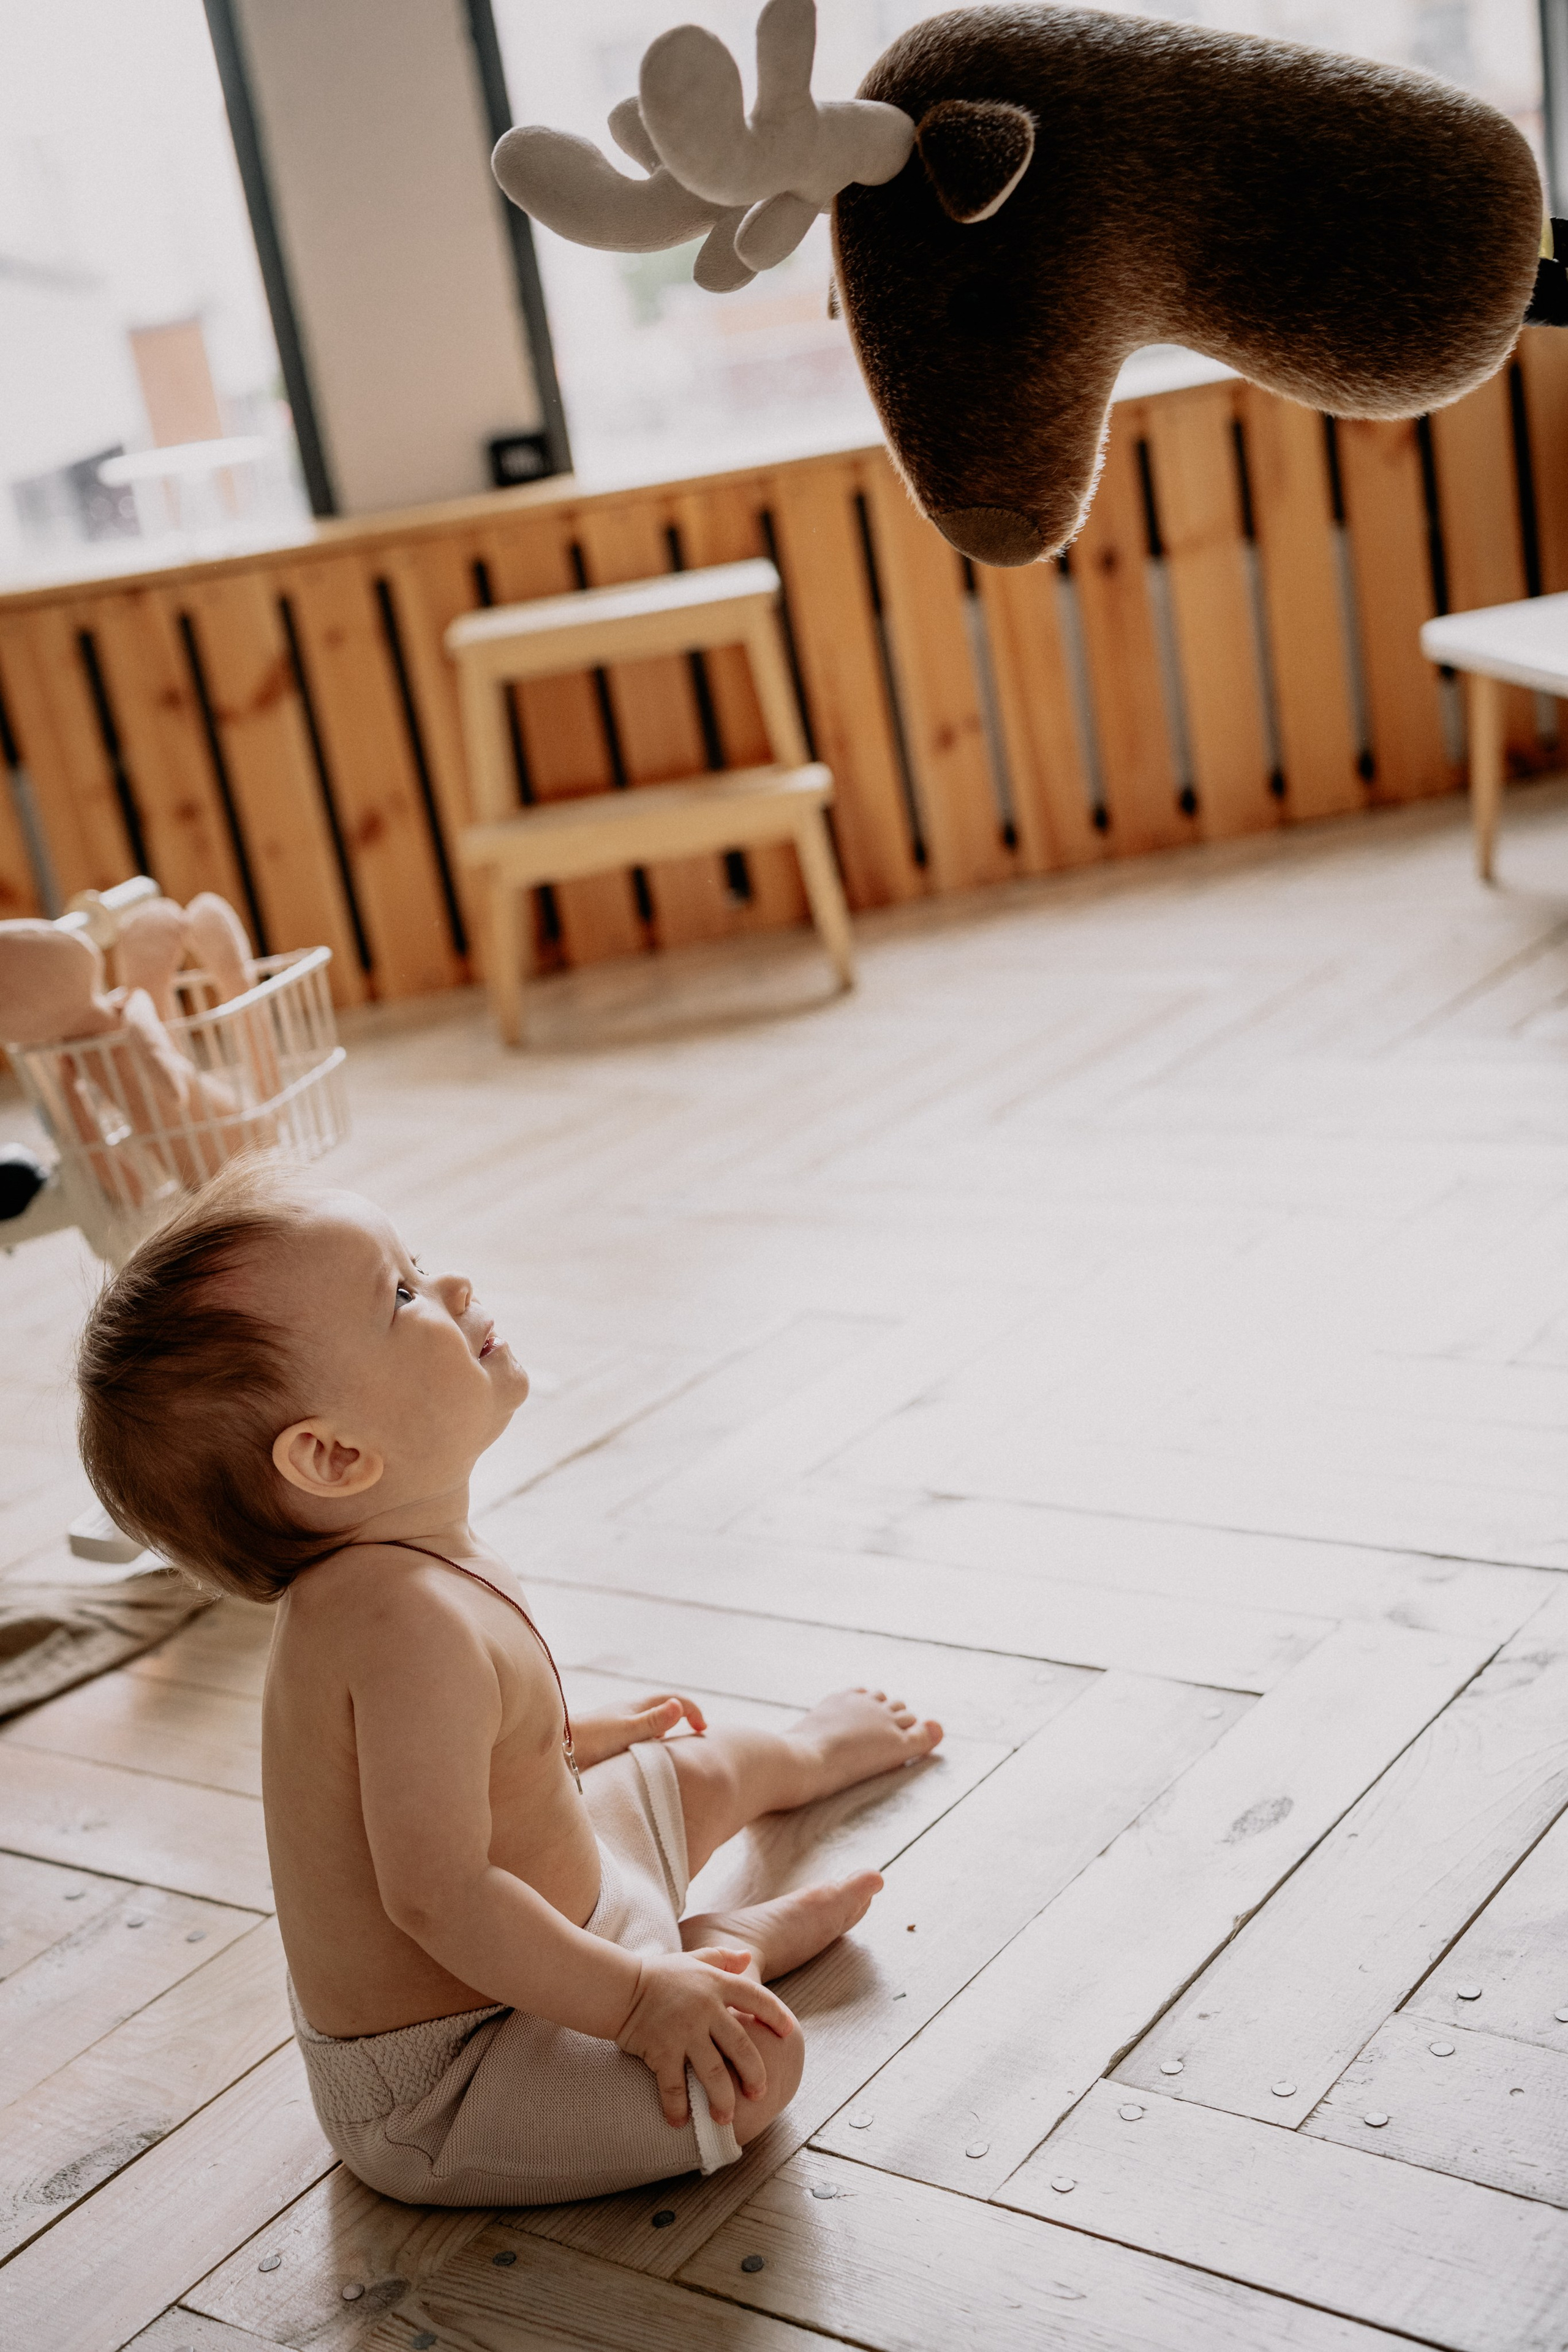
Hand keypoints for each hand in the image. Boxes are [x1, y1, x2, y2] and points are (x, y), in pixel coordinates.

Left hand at [571, 1694, 707, 1768]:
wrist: (555, 1749)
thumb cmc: (589, 1740)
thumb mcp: (625, 1732)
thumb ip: (652, 1722)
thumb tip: (678, 1706)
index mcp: (636, 1707)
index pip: (673, 1700)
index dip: (692, 1710)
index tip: (702, 1729)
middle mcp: (628, 1712)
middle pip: (663, 1708)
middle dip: (681, 1718)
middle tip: (693, 1737)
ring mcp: (617, 1724)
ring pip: (648, 1723)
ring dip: (664, 1732)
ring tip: (671, 1753)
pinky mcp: (607, 1738)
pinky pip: (636, 1735)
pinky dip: (648, 1742)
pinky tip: (643, 1759)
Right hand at [615, 1947, 793, 2127]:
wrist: (620, 1987)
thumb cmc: (660, 1975)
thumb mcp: (694, 1960)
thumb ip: (722, 1958)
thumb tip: (747, 1956)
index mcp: (716, 1985)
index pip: (757, 1998)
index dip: (775, 2015)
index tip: (788, 2033)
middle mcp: (705, 2009)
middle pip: (741, 2046)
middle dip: (754, 2074)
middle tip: (759, 2094)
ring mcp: (683, 2031)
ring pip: (713, 2072)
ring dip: (722, 2099)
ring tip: (726, 2119)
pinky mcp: (661, 2050)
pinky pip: (673, 2086)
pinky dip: (678, 2108)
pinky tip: (680, 2123)